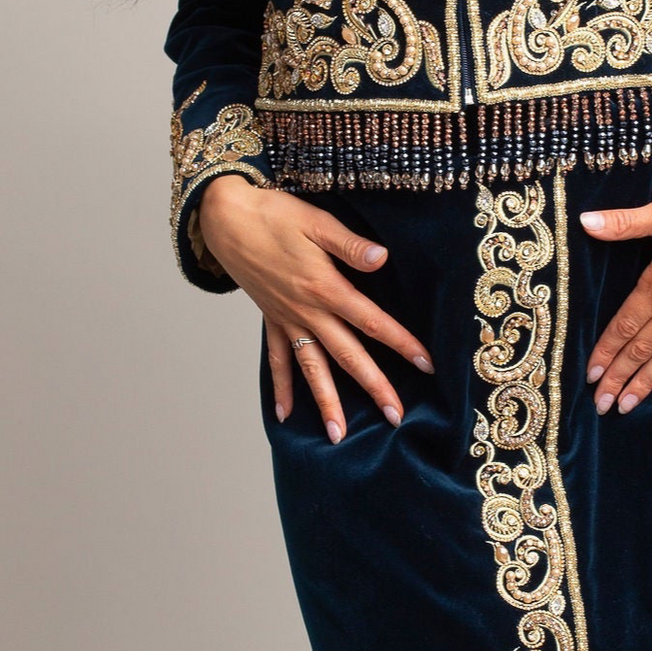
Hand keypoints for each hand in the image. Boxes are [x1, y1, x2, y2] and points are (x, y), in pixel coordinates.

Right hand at [198, 176, 432, 443]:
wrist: (225, 218)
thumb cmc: (274, 215)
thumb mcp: (317, 221)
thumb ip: (351, 245)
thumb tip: (382, 259)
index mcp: (325, 288)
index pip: (372, 322)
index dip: (401, 343)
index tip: (426, 366)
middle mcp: (307, 311)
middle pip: (347, 356)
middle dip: (374, 387)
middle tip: (395, 418)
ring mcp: (286, 319)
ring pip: (312, 368)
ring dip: (327, 402)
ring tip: (339, 435)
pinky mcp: (270, 319)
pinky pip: (276, 360)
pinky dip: (281, 388)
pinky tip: (285, 414)